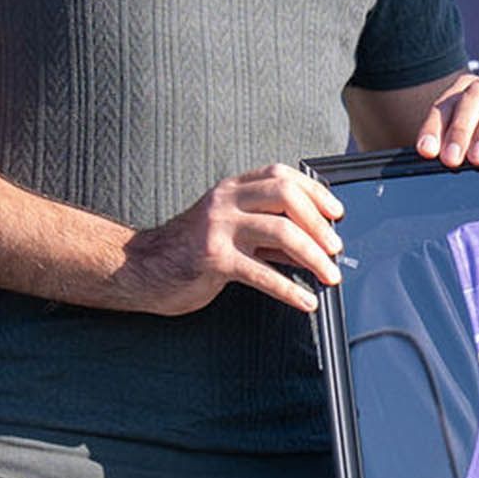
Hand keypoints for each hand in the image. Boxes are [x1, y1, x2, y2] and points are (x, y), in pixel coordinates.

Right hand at [120, 164, 343, 315]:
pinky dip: (289, 290)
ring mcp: (218, 228)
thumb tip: (316, 243)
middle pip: (285, 196)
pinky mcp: (213, 259)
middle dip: (318, 223)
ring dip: (313, 256)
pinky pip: (261, 273)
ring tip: (329, 275)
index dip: (315, 191)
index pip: (281, 176)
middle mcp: (225, 201)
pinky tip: (305, 302)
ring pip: (280, 232)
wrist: (141, 269)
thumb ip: (269, 231)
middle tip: (336, 248)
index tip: (337, 212)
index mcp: (232, 189)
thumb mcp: (233, 231)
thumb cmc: (191, 250)